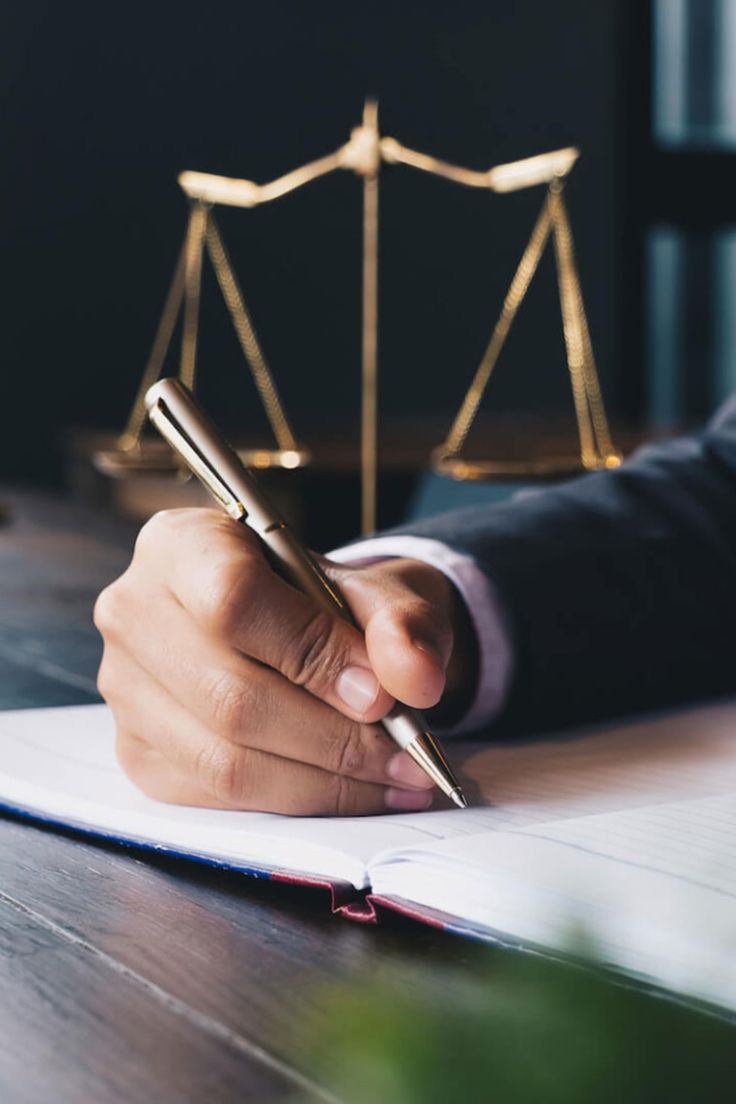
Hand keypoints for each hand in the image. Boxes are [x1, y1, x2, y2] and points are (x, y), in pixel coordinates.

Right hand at [94, 509, 474, 815]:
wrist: (300, 629)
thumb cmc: (329, 604)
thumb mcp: (375, 592)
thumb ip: (402, 625)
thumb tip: (416, 680)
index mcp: (182, 544)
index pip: (233, 600)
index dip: (312, 653)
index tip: (380, 693)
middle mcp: (134, 611)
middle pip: (231, 696)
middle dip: (335, 739)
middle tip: (405, 752)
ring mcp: (125, 688)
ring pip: (224, 759)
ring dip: (325, 783)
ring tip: (394, 777)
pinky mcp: (137, 751)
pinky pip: (217, 796)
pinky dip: (298, 801)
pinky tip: (352, 791)